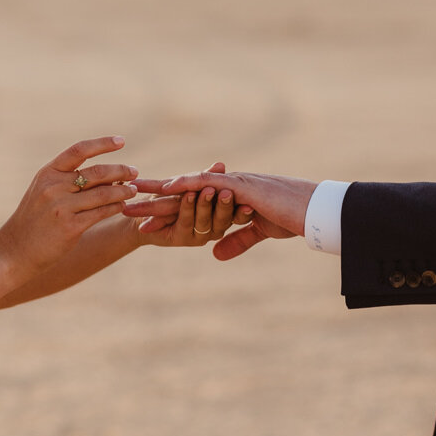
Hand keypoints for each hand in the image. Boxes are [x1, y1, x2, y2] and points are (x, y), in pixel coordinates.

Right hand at [0, 136, 137, 276]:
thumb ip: (66, 179)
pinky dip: (116, 207)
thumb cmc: (32, 221)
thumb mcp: (42, 192)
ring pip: (103, 193)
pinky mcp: (70, 227)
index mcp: (47, 173)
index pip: (79, 150)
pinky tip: (123, 206)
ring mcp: (61, 207)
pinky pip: (101, 213)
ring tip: (134, 189)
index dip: (102, 143)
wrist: (13, 251)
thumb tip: (105, 171)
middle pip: (96, 172)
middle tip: (134, 171)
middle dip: (120, 170)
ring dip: (123, 190)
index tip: (121, 141)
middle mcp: (54, 186)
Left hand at [128, 169, 316, 259]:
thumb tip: (215, 254)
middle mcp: (224, 186)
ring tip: (131, 195)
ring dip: (158, 191)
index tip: (141, 217)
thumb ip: (237, 241)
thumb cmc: (293, 218)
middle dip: (150, 198)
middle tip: (121, 201)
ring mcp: (230, 182)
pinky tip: (167, 186)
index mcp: (227, 197)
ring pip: (186, 185)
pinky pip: (208, 181)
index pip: (189, 203)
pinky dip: (187, 183)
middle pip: (180, 192)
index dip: (165, 210)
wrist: (314, 211)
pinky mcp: (240, 184)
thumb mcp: (259, 232)